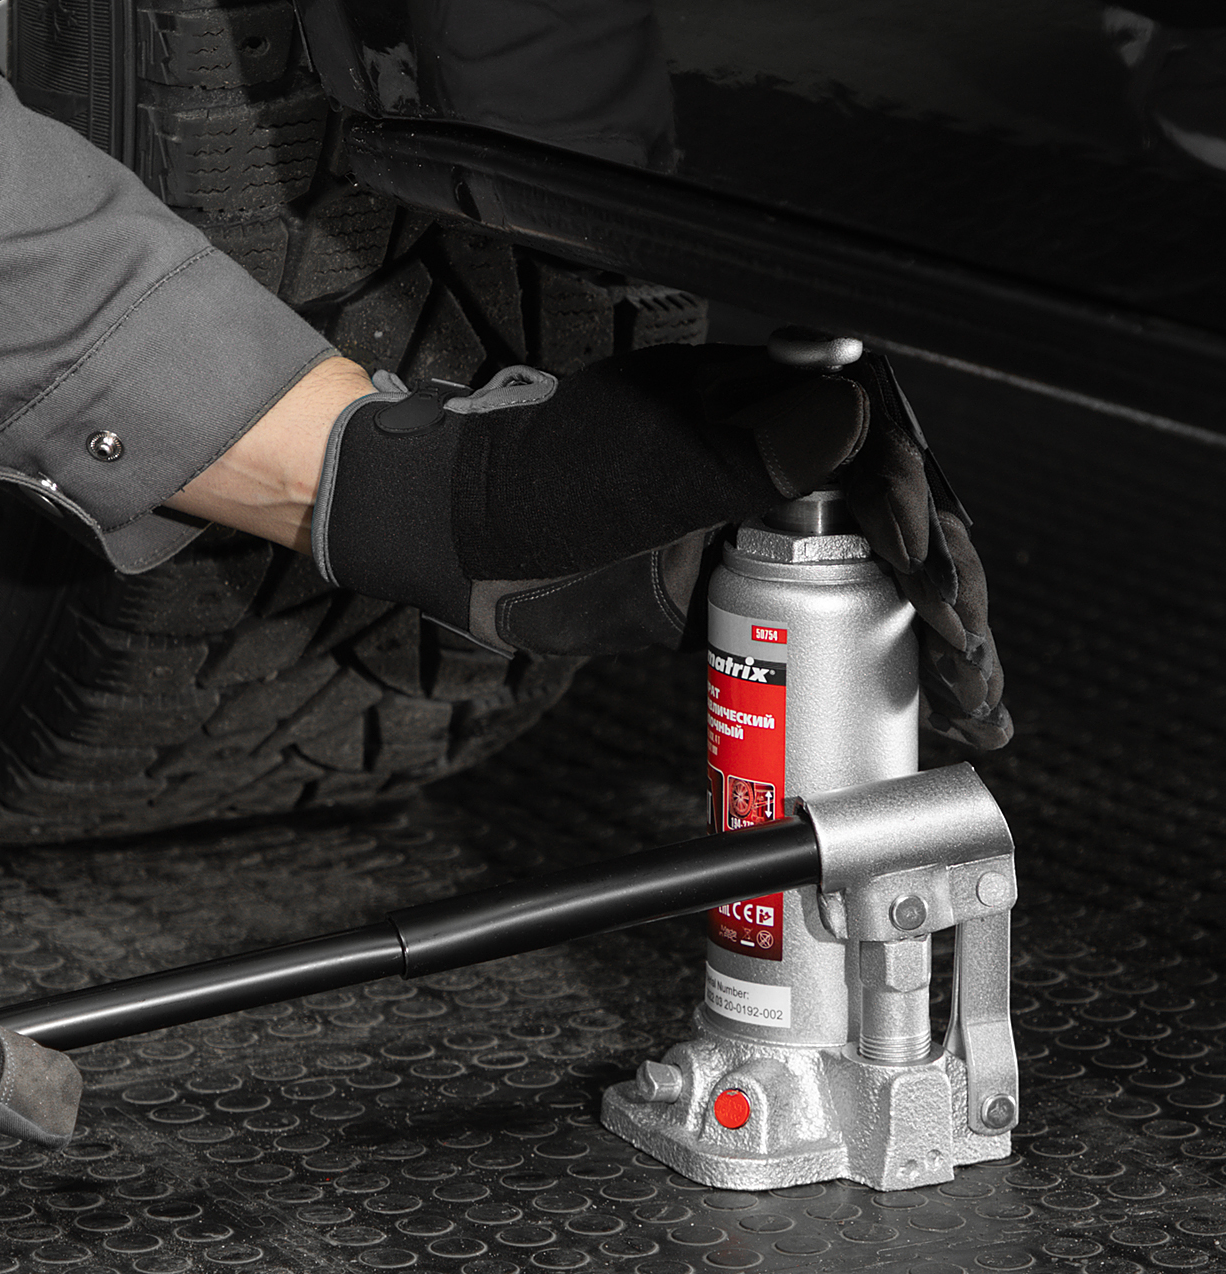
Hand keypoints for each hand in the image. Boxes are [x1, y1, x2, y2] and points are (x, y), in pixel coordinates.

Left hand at [313, 343, 1009, 749]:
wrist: (466, 548)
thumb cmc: (534, 487)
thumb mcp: (637, 467)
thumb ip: (737, 450)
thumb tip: (847, 413)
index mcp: (763, 404)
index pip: (878, 444)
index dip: (919, 506)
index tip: (926, 568)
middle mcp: (782, 461)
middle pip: (901, 514)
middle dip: (949, 585)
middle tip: (966, 654)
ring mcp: (769, 528)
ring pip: (880, 573)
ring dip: (936, 634)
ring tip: (974, 698)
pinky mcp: (749, 592)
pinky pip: (830, 622)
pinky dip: (879, 664)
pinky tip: (929, 702)